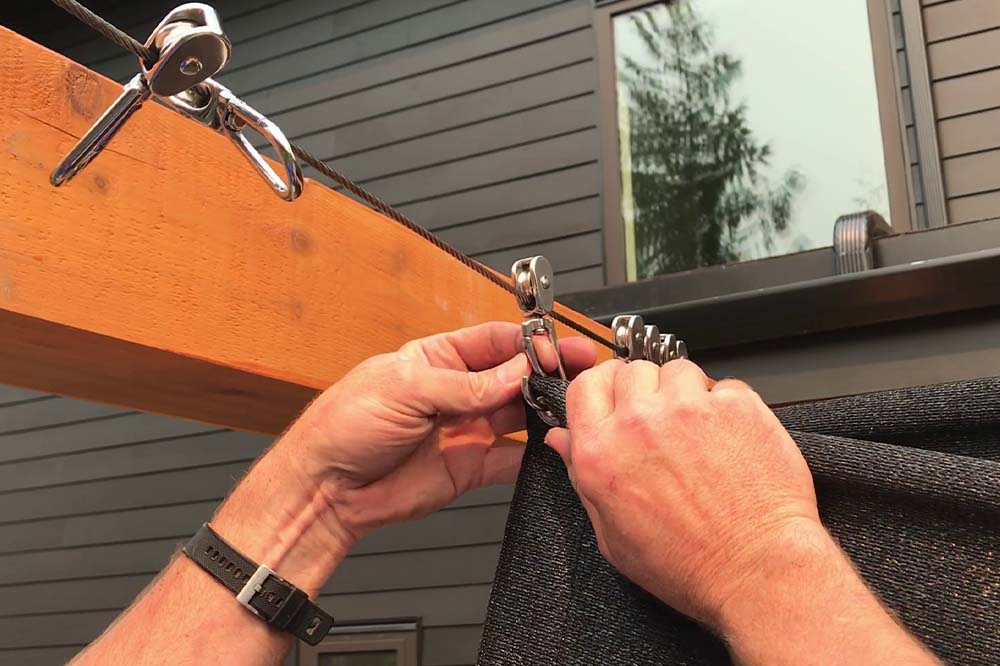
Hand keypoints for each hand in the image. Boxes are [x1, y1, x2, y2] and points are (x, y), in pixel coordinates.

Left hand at [282, 321, 595, 543]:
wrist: (326, 490)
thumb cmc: (345, 426)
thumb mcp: (405, 389)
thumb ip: (466, 384)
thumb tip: (517, 371)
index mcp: (437, 358)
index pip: (494, 342)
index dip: (528, 342)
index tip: (555, 349)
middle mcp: (456, 391)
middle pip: (513, 376)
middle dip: (547, 372)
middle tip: (579, 372)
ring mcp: (464, 429)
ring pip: (518, 415)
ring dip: (545, 410)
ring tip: (572, 408)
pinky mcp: (468, 468)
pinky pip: (510, 461)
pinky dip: (534, 457)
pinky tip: (553, 449)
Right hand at [544, 359, 822, 626]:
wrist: (755, 571)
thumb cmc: (688, 565)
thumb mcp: (612, 535)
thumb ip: (582, 477)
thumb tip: (562, 440)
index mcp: (601, 452)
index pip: (585, 385)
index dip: (601, 387)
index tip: (614, 394)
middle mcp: (639, 423)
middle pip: (630, 370)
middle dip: (643, 390)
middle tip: (661, 421)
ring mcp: (688, 409)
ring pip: (677, 370)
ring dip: (685, 392)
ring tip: (698, 431)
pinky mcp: (734, 406)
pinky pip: (723, 386)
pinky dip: (727, 406)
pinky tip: (730, 440)